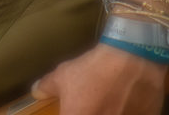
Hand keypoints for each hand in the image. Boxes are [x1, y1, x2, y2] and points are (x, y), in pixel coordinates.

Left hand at [32, 43, 163, 114]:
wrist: (132, 59)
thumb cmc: (95, 69)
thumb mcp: (64, 75)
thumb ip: (47, 87)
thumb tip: (36, 92)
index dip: (72, 111)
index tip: (75, 107)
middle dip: (91, 110)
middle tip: (94, 102)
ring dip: (110, 111)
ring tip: (112, 101)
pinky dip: (129, 111)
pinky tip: (128, 103)